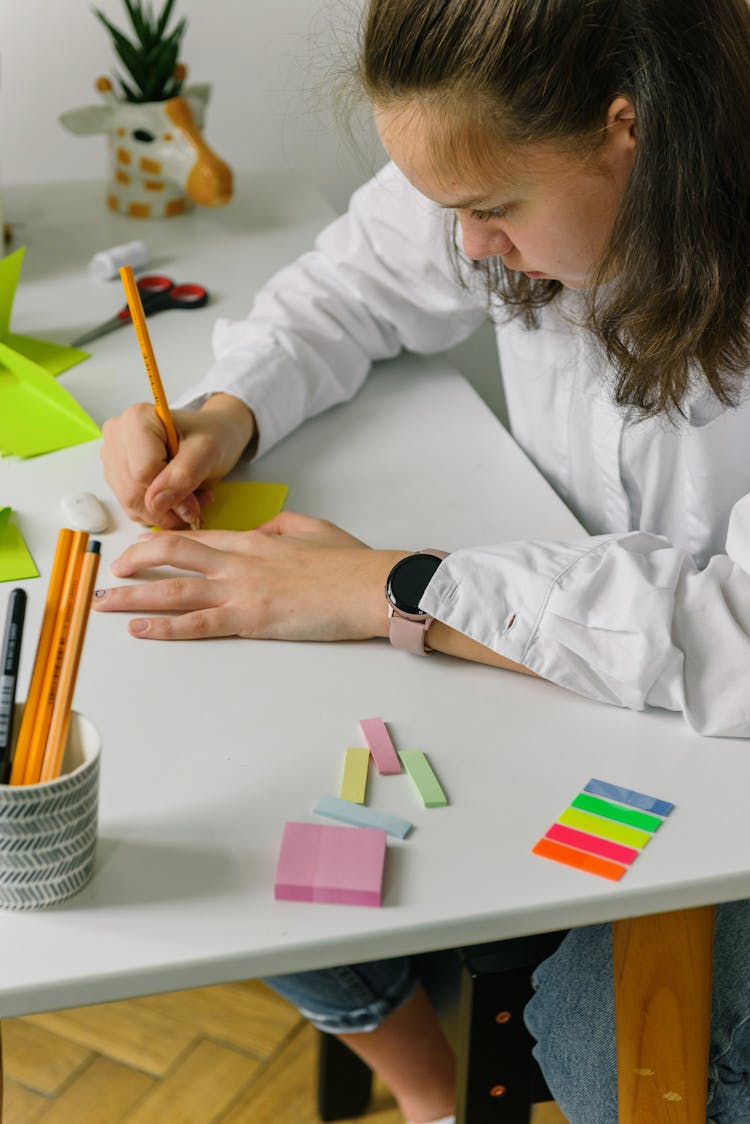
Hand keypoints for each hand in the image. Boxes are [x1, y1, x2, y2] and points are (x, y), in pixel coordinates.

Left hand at [93, 511, 407, 640]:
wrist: (369, 586)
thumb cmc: (348, 562)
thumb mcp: (312, 529)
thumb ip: (280, 527)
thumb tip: (261, 532)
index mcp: (253, 540)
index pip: (196, 537)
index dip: (162, 541)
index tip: (141, 548)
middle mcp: (238, 562)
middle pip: (172, 555)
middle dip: (134, 563)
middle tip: (111, 573)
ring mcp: (241, 590)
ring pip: (174, 590)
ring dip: (134, 595)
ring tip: (105, 602)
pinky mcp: (250, 619)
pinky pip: (197, 624)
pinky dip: (164, 627)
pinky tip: (139, 629)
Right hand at [100, 393, 256, 529]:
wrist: (213, 434)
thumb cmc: (212, 435)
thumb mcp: (207, 452)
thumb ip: (184, 476)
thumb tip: (156, 503)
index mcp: (137, 419)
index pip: (143, 472)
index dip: (171, 494)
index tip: (198, 500)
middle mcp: (117, 434)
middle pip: (133, 491)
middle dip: (168, 508)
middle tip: (197, 507)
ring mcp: (113, 455)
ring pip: (130, 503)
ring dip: (164, 513)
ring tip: (192, 502)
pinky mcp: (116, 474)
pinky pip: (132, 506)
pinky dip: (157, 512)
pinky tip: (178, 500)